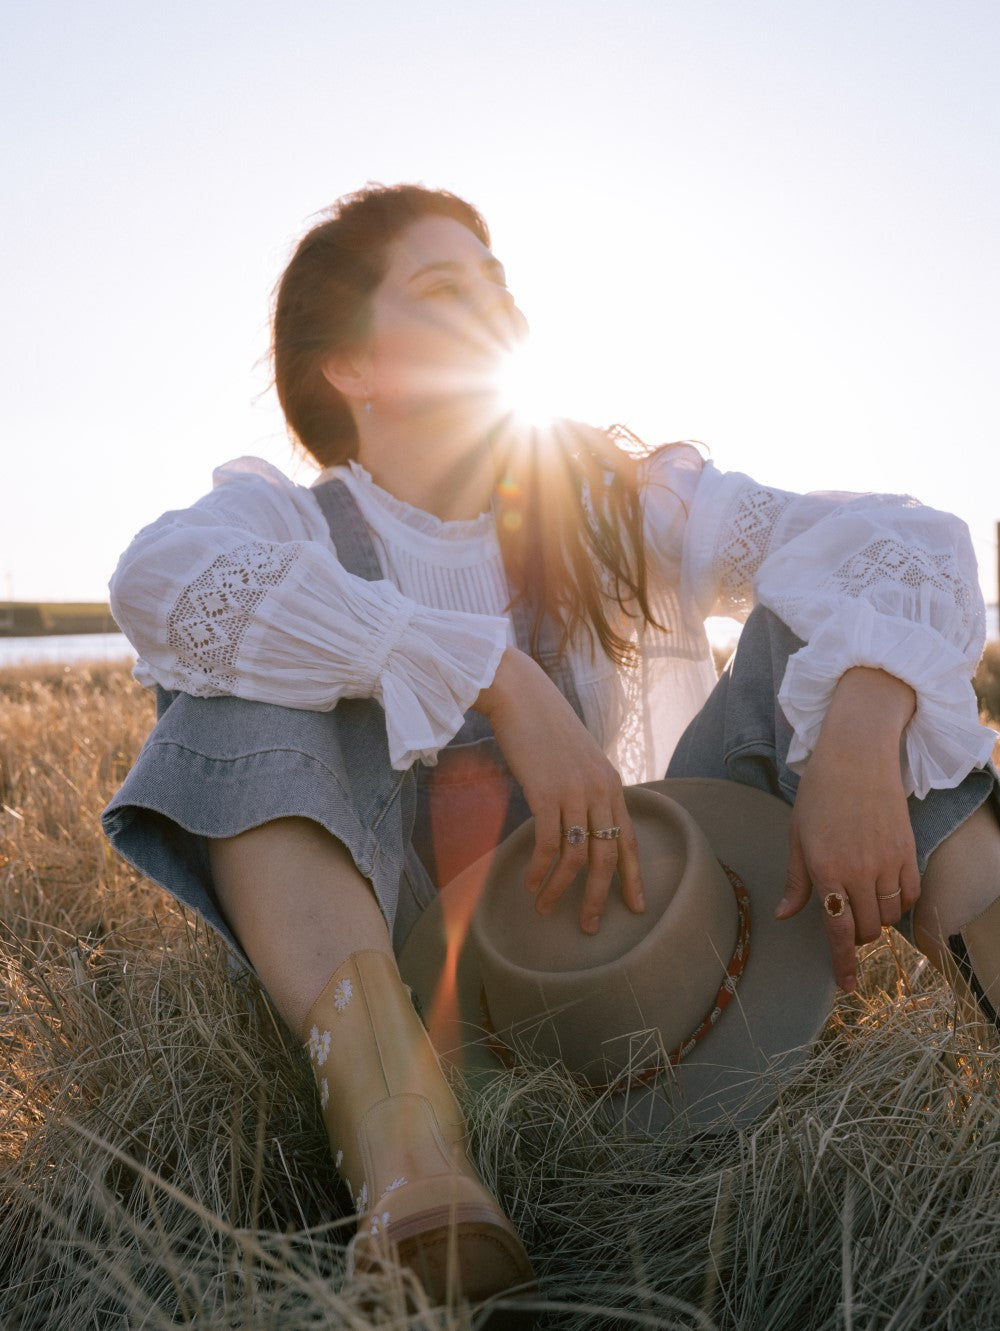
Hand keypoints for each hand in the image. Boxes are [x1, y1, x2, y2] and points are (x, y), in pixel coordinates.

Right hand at [475, 648, 644, 932]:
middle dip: (598, 897)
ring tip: (544, 908)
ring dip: (560, 889)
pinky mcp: (546, 793)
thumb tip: (582, 821)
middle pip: (607, 857)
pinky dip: (540, 870)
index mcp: (611, 784)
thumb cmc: (544, 726)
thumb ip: (586, 788)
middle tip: (588, 925)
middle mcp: (599, 790)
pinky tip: (529, 883)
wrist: (520, 695)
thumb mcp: (577, 759)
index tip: (637, 907)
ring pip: (576, 857)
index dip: (634, 877)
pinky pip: (548, 845)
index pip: (629, 839)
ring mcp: (574, 792)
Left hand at [773, 668, 920, 991]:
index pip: (837, 931)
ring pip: (888, 917)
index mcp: (826, 870)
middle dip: (854, 935)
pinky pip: (910, 895)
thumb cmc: (819, 794)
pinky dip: (899, 902)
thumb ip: (796, 880)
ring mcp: (887, 863)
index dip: (843, 964)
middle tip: (844, 920)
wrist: (856, 757)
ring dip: (875, 919)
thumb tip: (786, 915)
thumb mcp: (797, 835)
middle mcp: (859, 872)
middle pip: (864, 929)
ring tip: (862, 900)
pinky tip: (885, 890)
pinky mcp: (908, 852)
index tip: (847, 986)